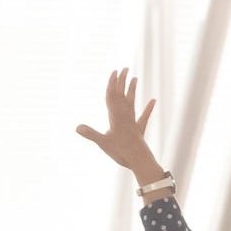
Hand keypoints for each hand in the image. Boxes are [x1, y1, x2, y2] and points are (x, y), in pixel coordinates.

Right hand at [75, 67, 165, 186]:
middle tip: (124, 68)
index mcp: (116, 117)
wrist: (139, 161)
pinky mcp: (140, 130)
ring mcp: (133, 122)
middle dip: (122, 82)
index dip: (112, 84)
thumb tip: (77, 127)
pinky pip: (144, 116)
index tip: (114, 72)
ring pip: (132, 102)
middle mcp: (125, 116)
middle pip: (122, 95)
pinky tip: (153, 99)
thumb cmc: (122, 152)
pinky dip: (149, 108)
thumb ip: (91, 134)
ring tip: (135, 78)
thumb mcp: (103, 143)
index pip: (112, 97)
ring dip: (132, 90)